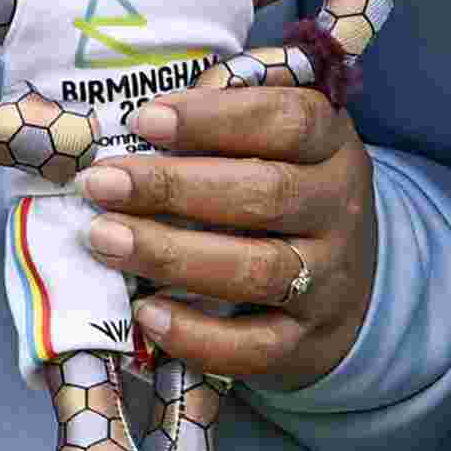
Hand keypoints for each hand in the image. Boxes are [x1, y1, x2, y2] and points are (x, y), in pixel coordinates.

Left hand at [72, 82, 378, 391]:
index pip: (287, 121)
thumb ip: (229, 103)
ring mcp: (329, 279)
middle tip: (101, 184)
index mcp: (331, 145)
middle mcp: (338, 210)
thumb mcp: (277, 133)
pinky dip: (198, 335)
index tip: (145, 120)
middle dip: (173, 187)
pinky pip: (256, 347)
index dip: (215, 118)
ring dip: (172, 255)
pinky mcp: (308, 341)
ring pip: (256, 270)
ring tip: (105, 239)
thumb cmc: (284, 183)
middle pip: (265, 194)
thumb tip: (152, 109)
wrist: (348, 279)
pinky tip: (146, 314)